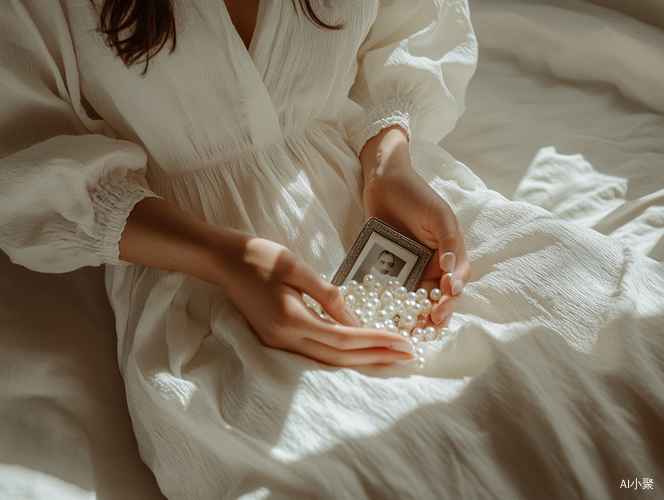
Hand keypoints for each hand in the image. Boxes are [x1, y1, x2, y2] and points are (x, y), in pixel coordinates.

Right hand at [120, 198, 414, 366]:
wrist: (222, 260)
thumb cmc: (259, 256)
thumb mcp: (296, 267)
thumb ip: (328, 295)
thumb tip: (356, 322)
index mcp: (291, 319)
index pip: (343, 338)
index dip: (375, 342)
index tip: (403, 342)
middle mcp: (285, 338)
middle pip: (339, 357)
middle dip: (376, 357)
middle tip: (408, 356)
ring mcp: (278, 342)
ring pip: (327, 360)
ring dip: (361, 360)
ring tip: (391, 358)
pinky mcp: (276, 338)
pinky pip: (315, 354)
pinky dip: (341, 355)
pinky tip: (358, 352)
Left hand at [360, 127, 470, 326]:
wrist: (383, 182)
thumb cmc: (417, 193)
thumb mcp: (439, 214)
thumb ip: (448, 241)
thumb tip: (450, 269)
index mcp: (450, 253)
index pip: (457, 280)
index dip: (452, 294)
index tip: (444, 299)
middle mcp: (433, 265)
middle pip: (438, 296)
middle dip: (436, 313)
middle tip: (427, 325)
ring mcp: (411, 268)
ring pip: (417, 299)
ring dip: (416, 316)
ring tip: (409, 329)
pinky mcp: (390, 268)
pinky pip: (394, 290)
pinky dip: (394, 305)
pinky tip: (388, 315)